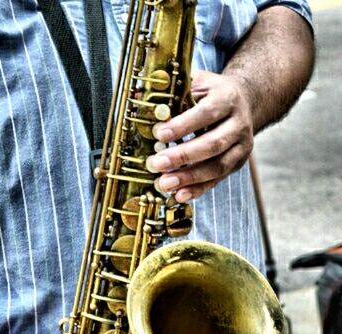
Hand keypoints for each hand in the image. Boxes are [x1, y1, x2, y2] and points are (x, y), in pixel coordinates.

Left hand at [146, 70, 253, 201]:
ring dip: (189, 178)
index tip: (159, 134)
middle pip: (213, 144)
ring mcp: (241, 146)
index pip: (206, 113)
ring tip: (164, 184)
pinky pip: (217, 180)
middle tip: (156, 164)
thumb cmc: (211, 93)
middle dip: (183, 156)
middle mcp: (239, 124)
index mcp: (228, 99)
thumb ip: (178, 91)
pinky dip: (197, 189)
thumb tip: (146, 101)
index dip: (183, 125)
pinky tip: (179, 195)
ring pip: (217, 167)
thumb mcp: (198, 83)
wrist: (243, 102)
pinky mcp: (237, 163)